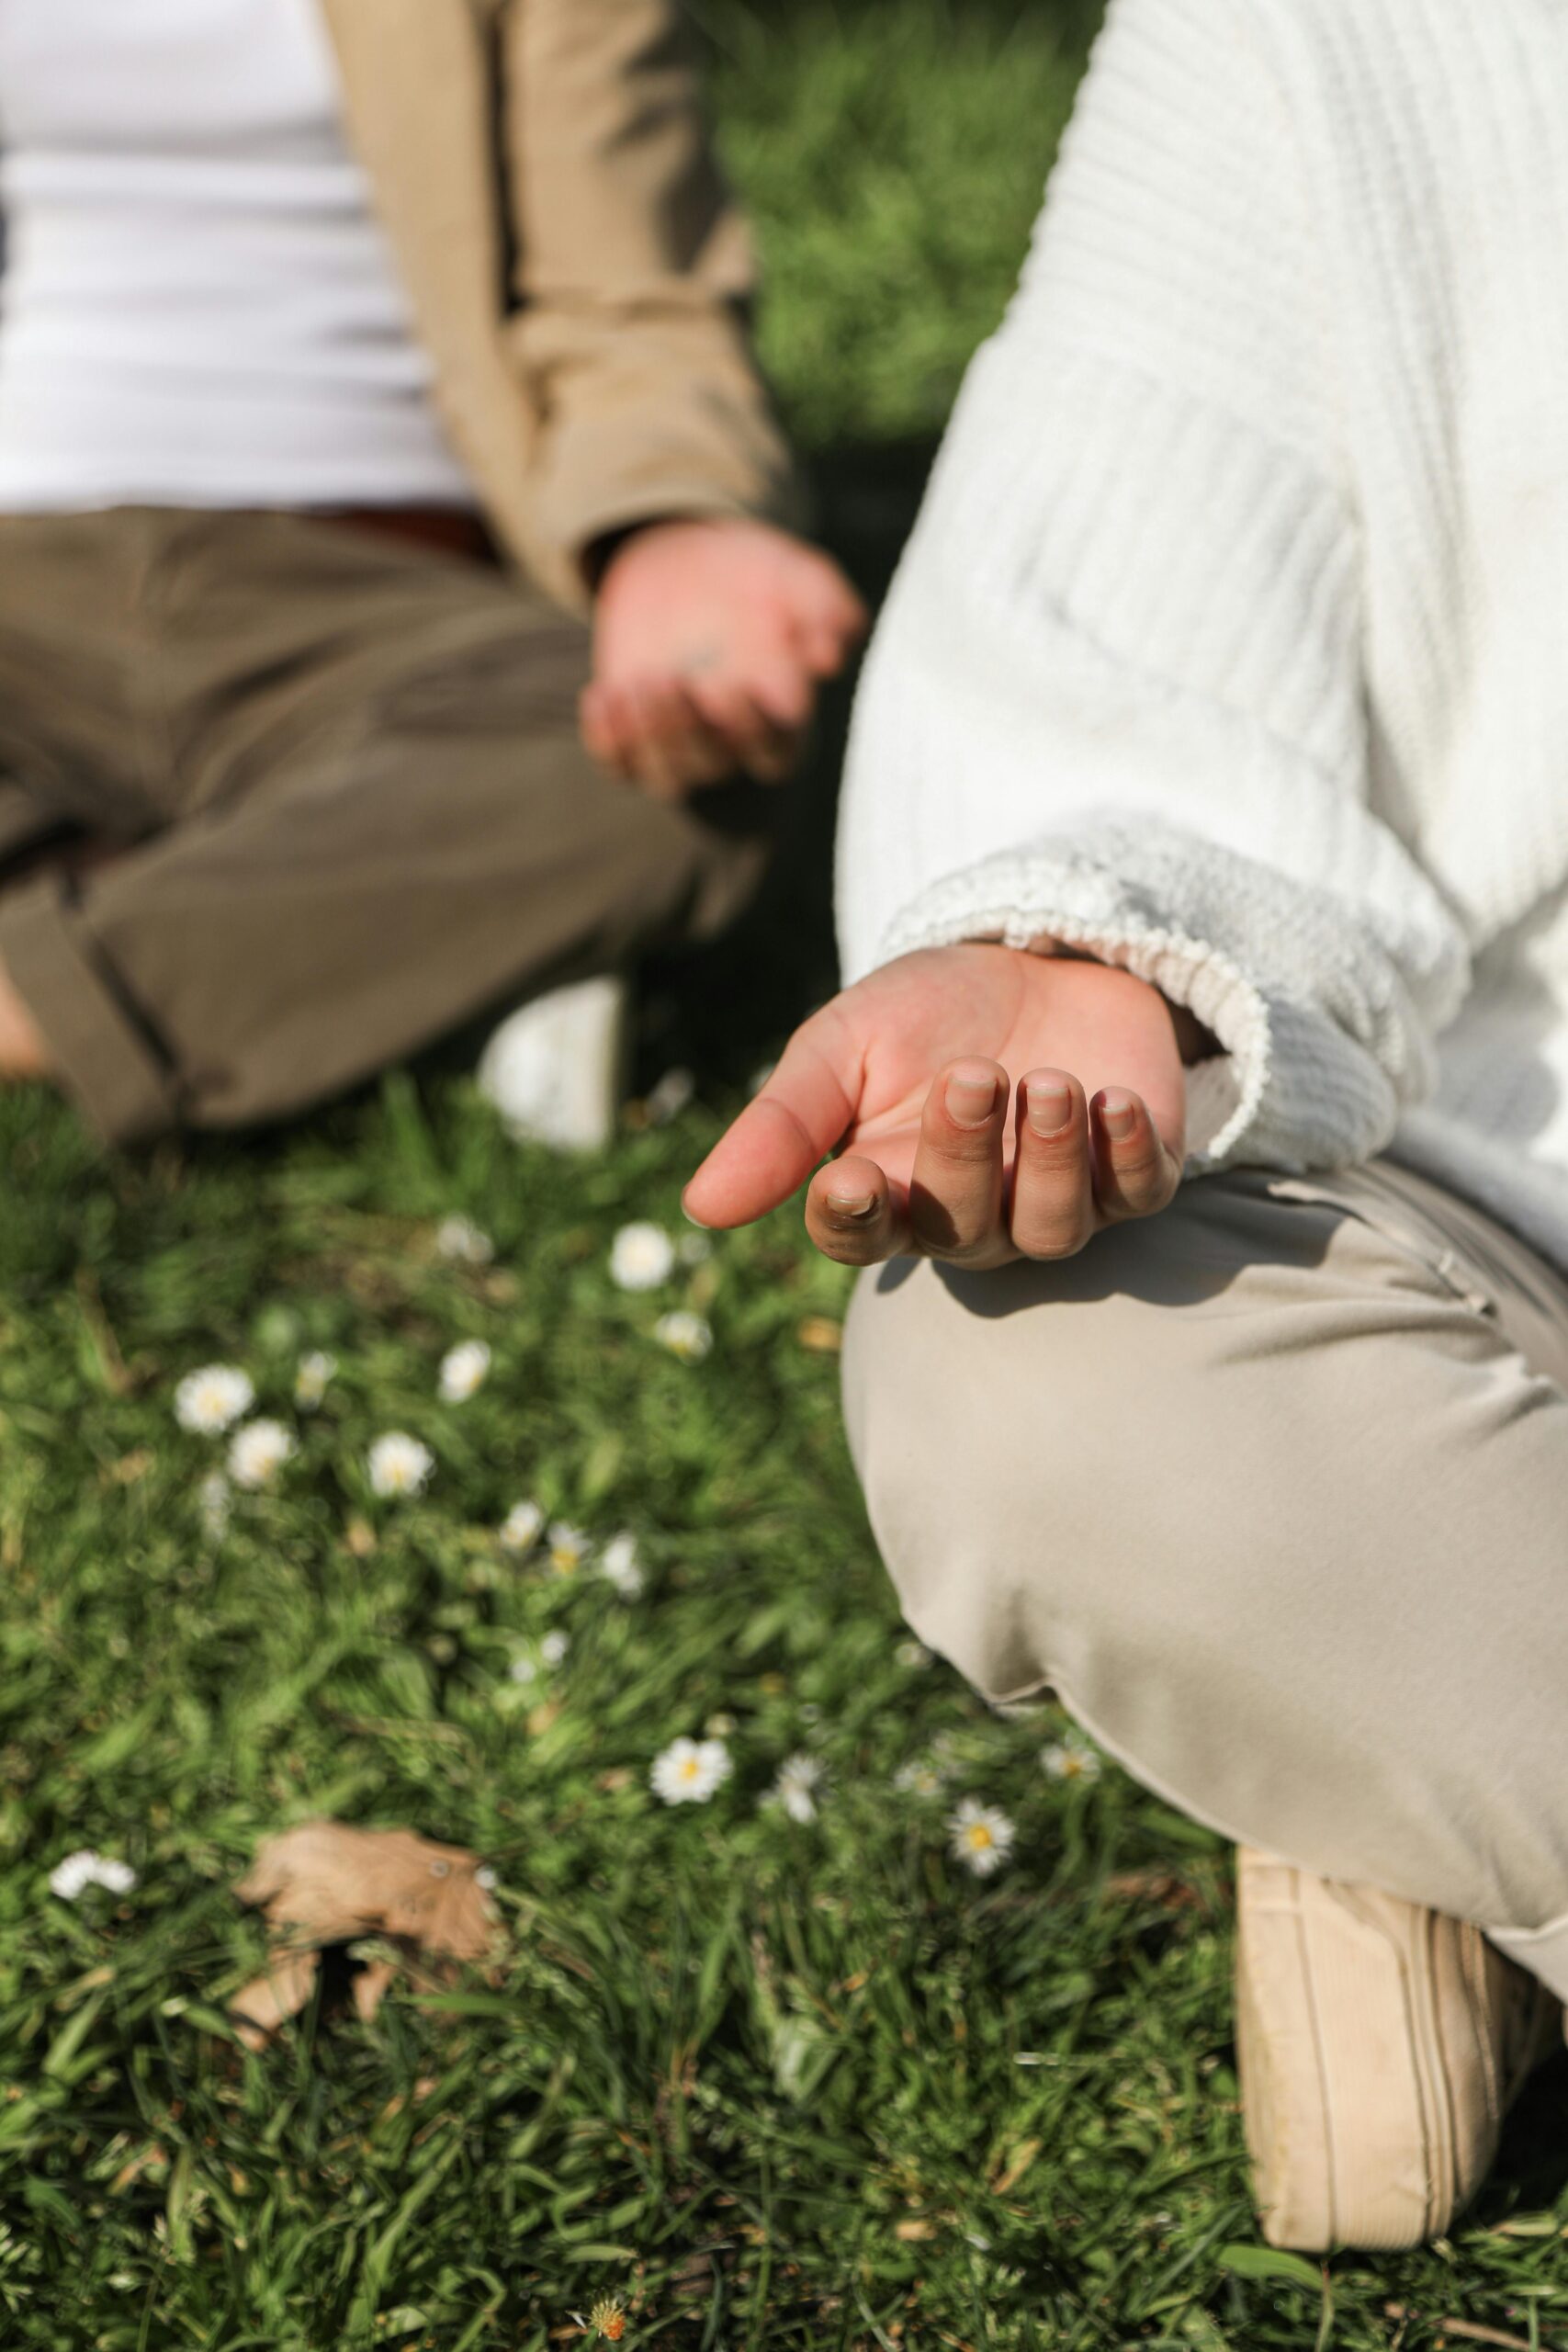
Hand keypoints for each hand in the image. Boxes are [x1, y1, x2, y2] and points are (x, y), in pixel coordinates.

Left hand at [581, 517, 867, 801]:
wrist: (686, 558)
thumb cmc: (756, 574)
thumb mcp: (799, 576)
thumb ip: (827, 608)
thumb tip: (830, 660)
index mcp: (778, 716)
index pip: (772, 752)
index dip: (753, 733)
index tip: (735, 688)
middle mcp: (729, 741)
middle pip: (711, 766)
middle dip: (687, 732)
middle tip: (669, 682)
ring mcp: (678, 740)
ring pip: (666, 776)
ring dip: (648, 740)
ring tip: (636, 685)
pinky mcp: (633, 731)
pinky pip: (618, 765)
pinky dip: (607, 742)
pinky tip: (601, 695)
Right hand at [682, 944, 1191, 1268]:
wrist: (1033, 955)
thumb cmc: (925, 1013)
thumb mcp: (840, 1045)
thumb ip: (781, 1125)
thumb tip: (702, 1208)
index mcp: (890, 1193)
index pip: (862, 1237)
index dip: (857, 1220)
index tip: (853, 1177)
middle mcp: (972, 1217)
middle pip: (965, 1230)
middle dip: (967, 1155)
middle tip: (973, 1073)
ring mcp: (1058, 1202)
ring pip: (1053, 1228)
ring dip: (1053, 1161)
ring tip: (1053, 1083)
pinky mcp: (1135, 1173)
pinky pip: (1139, 1194)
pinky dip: (1128, 1156)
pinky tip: (1114, 1100)